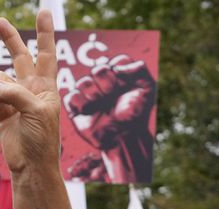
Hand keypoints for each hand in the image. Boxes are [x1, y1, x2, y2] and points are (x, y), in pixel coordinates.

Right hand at [0, 12, 60, 177]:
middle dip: (9, 39)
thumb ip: (15, 93)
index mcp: (46, 88)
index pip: (46, 54)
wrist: (31, 166)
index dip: (45, 34)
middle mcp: (30, 90)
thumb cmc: (41, 141)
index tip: (43, 12)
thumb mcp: (35, 112)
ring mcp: (13, 100)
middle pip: (19, 57)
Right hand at [63, 55, 155, 182]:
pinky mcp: (76, 108)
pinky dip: (80, 102)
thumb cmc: (136, 114)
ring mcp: (88, 95)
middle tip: (112, 96)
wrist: (126, 137)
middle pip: (98, 69)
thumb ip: (139, 69)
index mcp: (118, 75)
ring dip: (94, 93)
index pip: (116, 61)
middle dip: (107, 82)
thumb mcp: (147, 88)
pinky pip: (71, 97)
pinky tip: (89, 110)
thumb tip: (117, 65)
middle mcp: (101, 83)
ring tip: (102, 105)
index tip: (125, 85)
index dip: (120, 72)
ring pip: (83, 82)